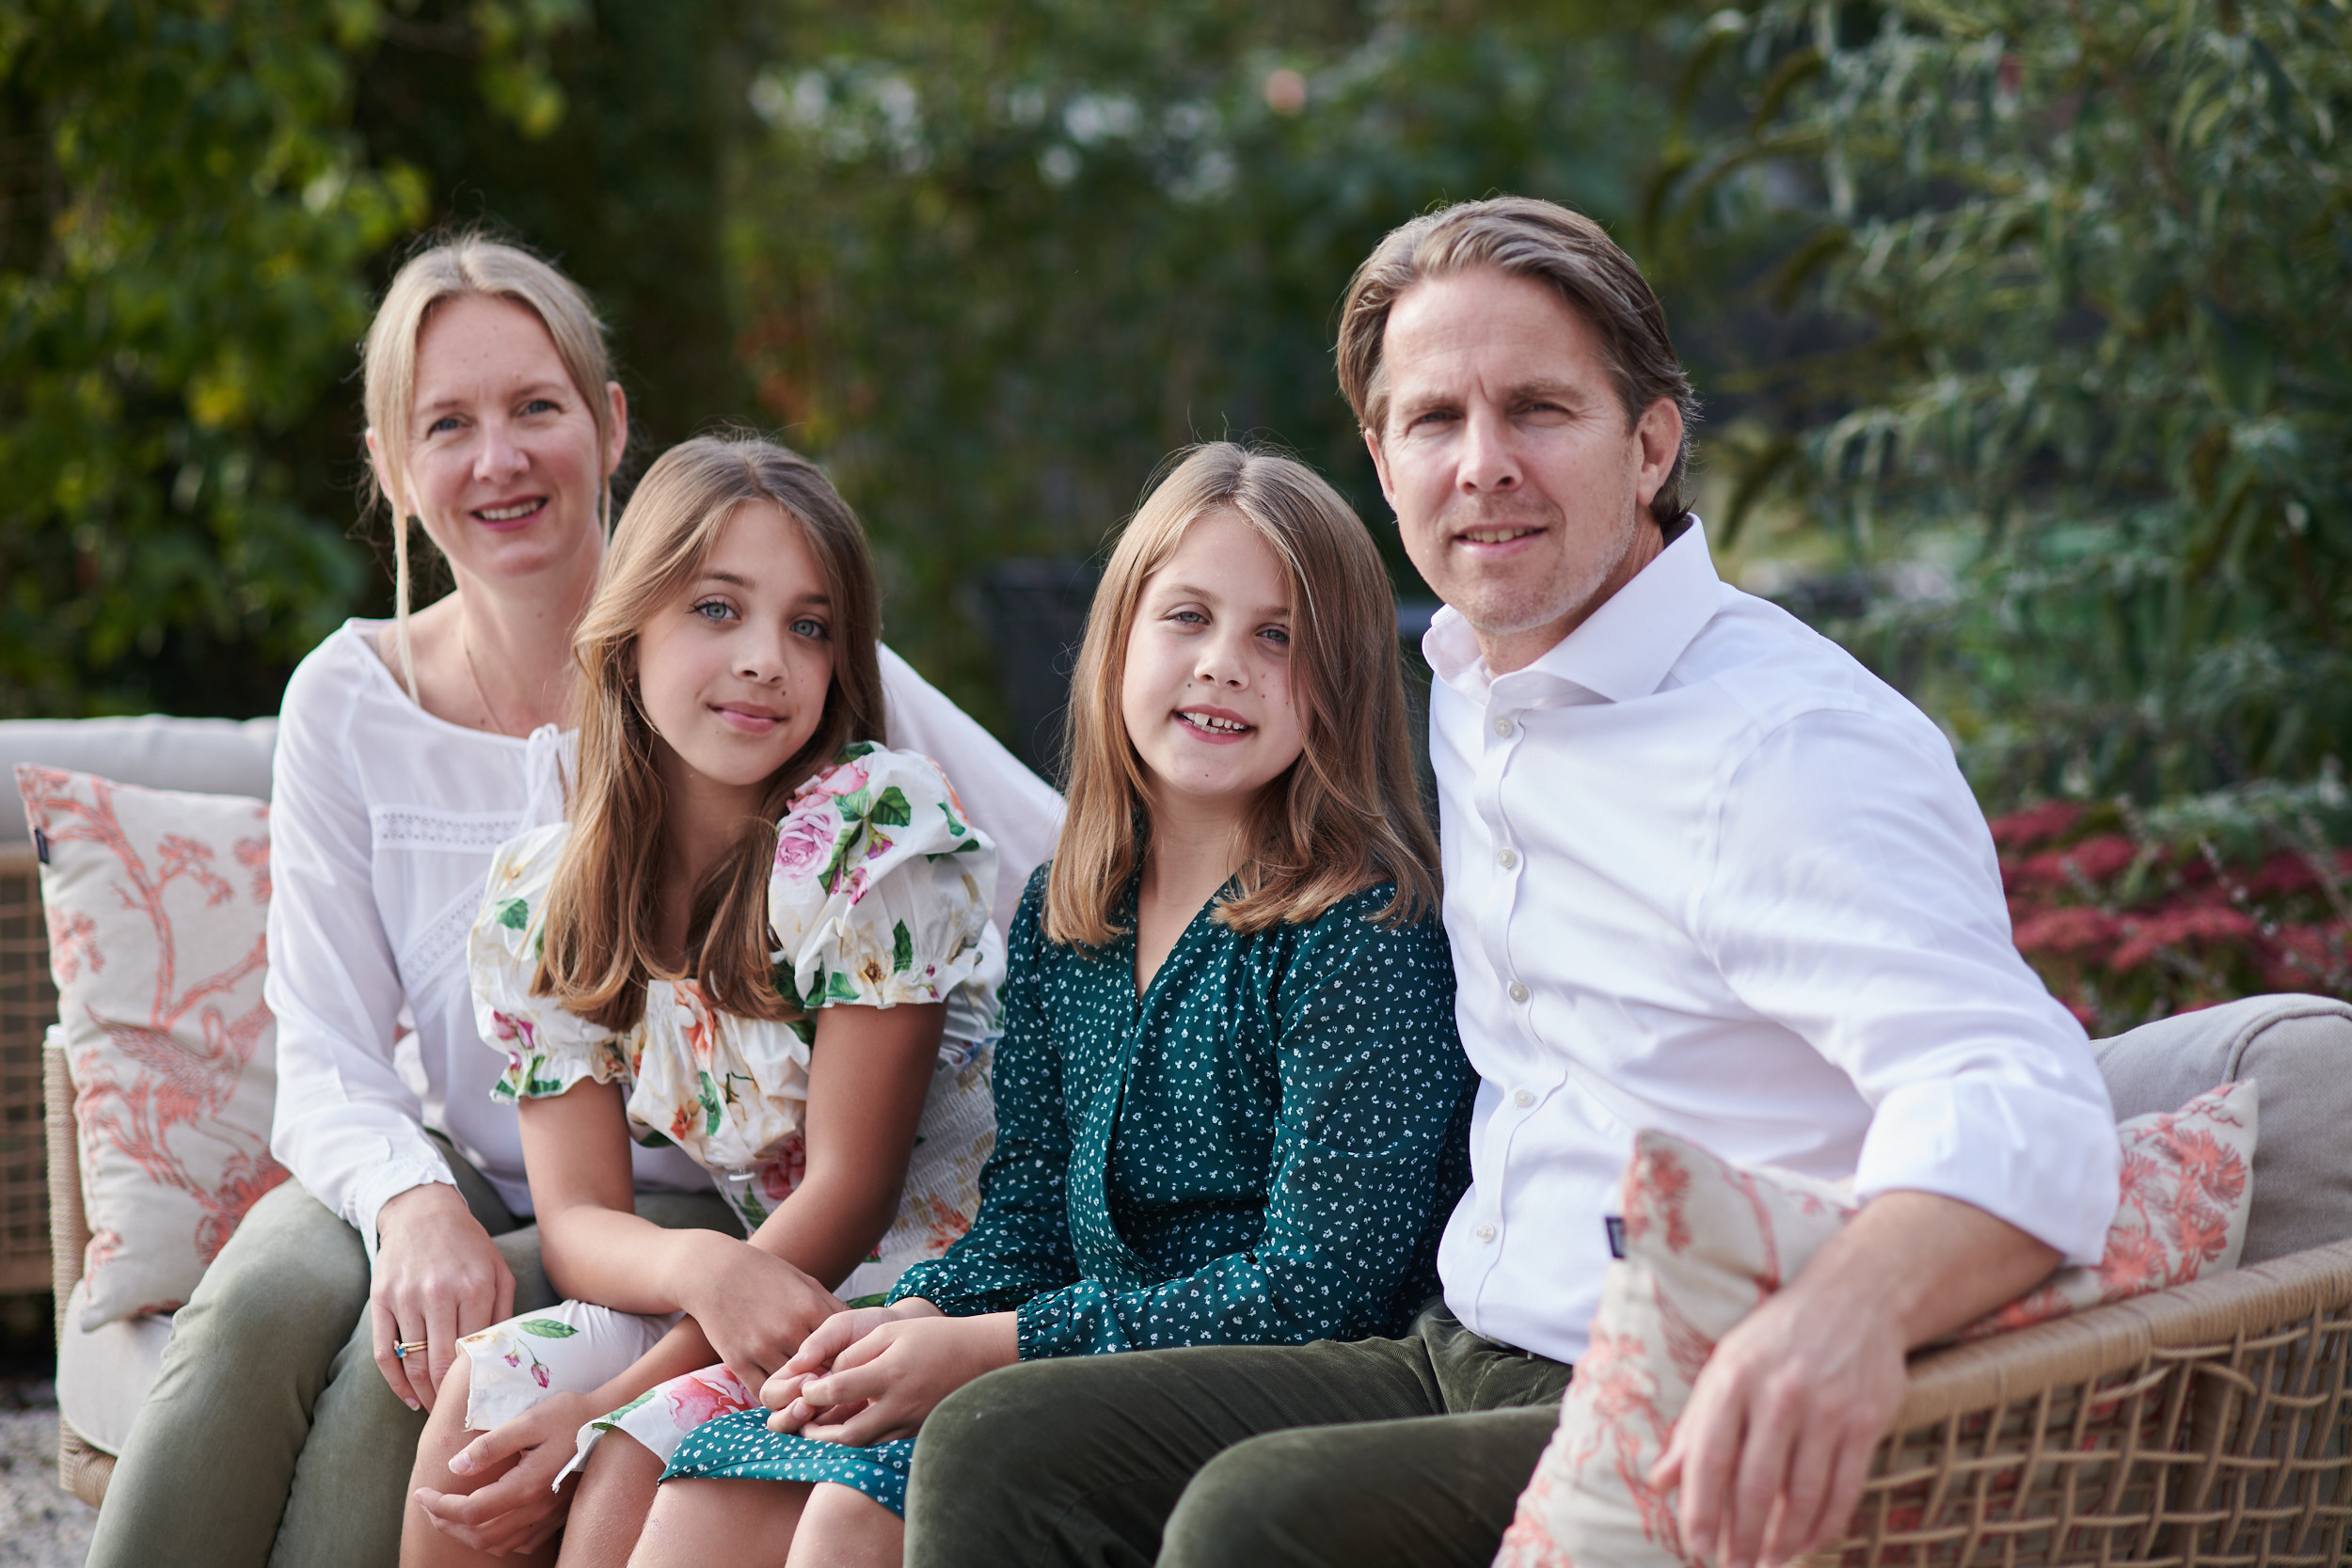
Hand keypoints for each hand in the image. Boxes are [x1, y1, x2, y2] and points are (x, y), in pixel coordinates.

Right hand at [372, 1181, 514, 1410]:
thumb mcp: (498, 1269)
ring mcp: (406, 1296)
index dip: (479, 1382)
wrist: (423, 1211)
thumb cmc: (468, 1245)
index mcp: (476, 1287)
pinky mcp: (381, 1299)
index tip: (485, 1403)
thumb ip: (506, 1310)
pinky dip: (395, 1381)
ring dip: (424, 1394)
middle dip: (450, 1397)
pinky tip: (409, 1397)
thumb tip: (509, 1355)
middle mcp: (440, 1292)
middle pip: (442, 1363)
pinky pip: (385, 1352)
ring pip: (413, 1362)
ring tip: (437, 1411)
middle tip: (459, 1417)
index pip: (476, 1350)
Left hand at [413, 1389, 596, 1556]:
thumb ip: (491, 1445)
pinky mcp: (557, 1515)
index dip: (439, 1506)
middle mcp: (537, 1507)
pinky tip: (490, 1522)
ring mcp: (549, 1514)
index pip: (470, 1510)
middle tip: (429, 1504)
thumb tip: (456, 1467)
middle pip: (480, 1534)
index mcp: (526, 1485)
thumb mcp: (529, 1420)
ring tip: (451, 1514)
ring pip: (498, 1544)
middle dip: (447, 1523)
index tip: (422, 1492)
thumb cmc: (571, 1414)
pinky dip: (497, 1539)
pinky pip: (521, 1542)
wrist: (614, 1421)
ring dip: (468, 1534)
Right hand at [677, 1232, 845, 1394]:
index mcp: (810, 1308)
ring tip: (816, 1399)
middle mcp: (787, 1330)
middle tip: (841, 1394)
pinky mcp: (738, 1361)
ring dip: (804, 1396)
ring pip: (793, 1389)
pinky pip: (763, 1392)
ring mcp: (761, 1347)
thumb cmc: (765, 1274)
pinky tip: (786, 1395)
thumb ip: (832, 1309)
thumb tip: (862, 1330)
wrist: (713, 1270)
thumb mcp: (806, 1283)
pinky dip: (777, 1398)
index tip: (858, 1371)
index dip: (853, 1364)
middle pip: (822, 1372)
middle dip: (832, 1384)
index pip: (844, 1348)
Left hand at [770, 1305, 1014, 1445]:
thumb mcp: (890, 1332)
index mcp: (889, 1373)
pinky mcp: (918, 1431)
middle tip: (802, 1426)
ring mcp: (910, 1421)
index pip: (839, 1389)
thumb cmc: (931, 1337)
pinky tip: (851, 1432)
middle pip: (848, 1433)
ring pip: (864, 1445)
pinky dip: (862, 1442)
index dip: (815, 1392)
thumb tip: (828, 1377)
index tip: (804, 1390)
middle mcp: (899, 1403)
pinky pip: (883, 1444)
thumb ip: (855, 1354)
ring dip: (838, 1443)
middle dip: (819, 1434)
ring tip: (820, 1433)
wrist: (978, 1355)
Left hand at [1647, 1272, 1904, 1567]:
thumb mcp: (1726, 1366)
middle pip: (1755, 1485)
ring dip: (1783, 1540)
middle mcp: (1778, 1394)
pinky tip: (1807, 1542)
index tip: (1697, 1547)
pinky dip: (1823, 1525)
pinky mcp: (1866, 1422)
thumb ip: (1695, 1427)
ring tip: (1768, 1561)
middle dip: (1741, 1538)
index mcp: (1733, 1379)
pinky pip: (1843, 1490)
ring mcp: (1826, 1409)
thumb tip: (1660, 1483)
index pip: (1710, 1457)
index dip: (1701, 1509)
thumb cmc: (1777, 1339)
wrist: (1854, 1298)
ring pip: (1802, 1496)